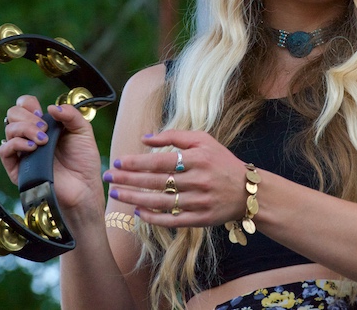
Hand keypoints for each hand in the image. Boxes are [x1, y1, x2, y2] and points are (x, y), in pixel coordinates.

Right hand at [0, 95, 103, 212]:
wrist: (83, 187)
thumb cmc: (84, 161)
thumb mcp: (83, 131)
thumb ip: (71, 114)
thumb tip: (52, 107)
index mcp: (44, 125)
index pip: (24, 106)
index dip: (28, 103)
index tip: (43, 112)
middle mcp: (29, 136)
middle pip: (13, 115)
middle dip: (28, 117)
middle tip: (44, 128)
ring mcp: (22, 152)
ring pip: (8, 130)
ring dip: (25, 129)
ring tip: (43, 140)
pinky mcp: (16, 168)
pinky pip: (4, 150)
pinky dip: (16, 144)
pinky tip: (33, 148)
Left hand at [105, 130, 249, 227]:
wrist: (248, 191)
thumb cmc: (221, 161)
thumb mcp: (204, 140)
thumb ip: (174, 136)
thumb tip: (144, 138)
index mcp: (199, 158)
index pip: (161, 161)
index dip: (137, 162)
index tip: (118, 161)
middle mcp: (199, 180)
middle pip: (156, 181)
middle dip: (128, 180)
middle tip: (108, 177)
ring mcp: (199, 201)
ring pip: (160, 202)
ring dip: (134, 199)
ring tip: (116, 194)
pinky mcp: (200, 220)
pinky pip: (171, 220)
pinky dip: (152, 218)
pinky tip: (138, 212)